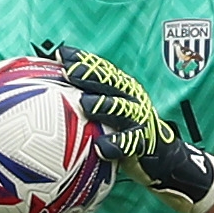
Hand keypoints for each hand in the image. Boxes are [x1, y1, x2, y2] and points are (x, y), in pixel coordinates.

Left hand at [45, 42, 213, 211]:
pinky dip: (116, 144)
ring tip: (84, 104)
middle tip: (69, 71)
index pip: (100, 70)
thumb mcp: (109, 116)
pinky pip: (130, 142)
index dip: (82, 59)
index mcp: (121, 89)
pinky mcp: (144, 141)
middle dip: (89, 75)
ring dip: (103, 105)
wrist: (162, 159)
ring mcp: (139, 119)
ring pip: (120, 109)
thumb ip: (88, 104)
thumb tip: (52, 97)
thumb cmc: (126, 134)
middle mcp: (131, 99)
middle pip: (109, 83)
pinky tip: (101, 147)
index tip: (60, 53)